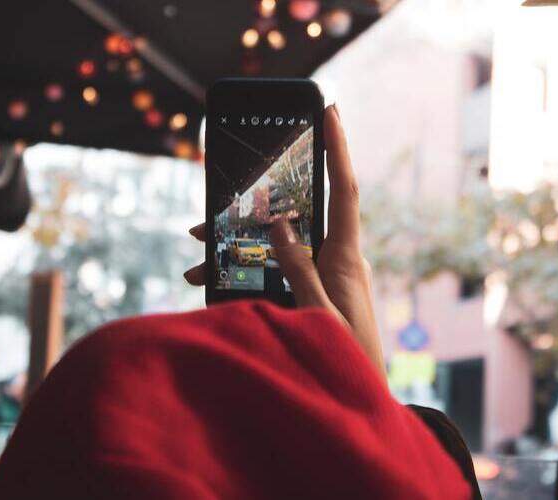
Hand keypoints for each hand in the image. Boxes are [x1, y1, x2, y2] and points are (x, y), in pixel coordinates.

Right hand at [184, 105, 383, 376]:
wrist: (359, 407)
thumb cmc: (347, 362)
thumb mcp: (318, 313)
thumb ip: (300, 268)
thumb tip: (281, 224)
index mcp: (346, 258)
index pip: (344, 190)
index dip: (338, 148)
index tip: (330, 110)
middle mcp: (336, 261)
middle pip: (297, 213)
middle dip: (258, 201)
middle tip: (222, 195)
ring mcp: (322, 278)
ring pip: (276, 244)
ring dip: (238, 242)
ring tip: (197, 245)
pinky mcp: (310, 296)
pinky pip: (273, 272)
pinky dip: (243, 272)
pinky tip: (210, 280)